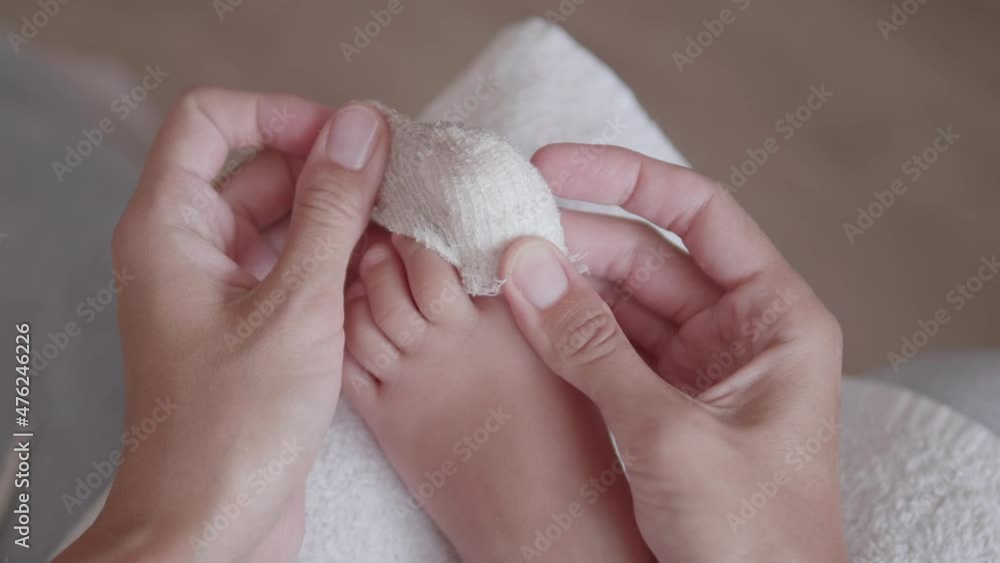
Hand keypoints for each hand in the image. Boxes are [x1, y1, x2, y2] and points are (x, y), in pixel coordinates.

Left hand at [54, 89, 388, 562]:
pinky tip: (383, 271)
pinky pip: (292, 268)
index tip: (344, 136)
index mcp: (170, 230)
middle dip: (326, 170)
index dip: (278, 114)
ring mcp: (219, 291)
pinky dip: (335, 262)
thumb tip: (360, 132)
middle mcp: (187, 252)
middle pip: (257, 172)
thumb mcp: (296, 304)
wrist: (211, 526)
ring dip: (338, 220)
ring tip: (402, 226)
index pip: (211, 123)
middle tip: (397, 180)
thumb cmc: (232, 429)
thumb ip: (330, 211)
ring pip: (282, 222)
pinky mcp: (251, 328)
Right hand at [499, 144, 847, 561]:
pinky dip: (560, 333)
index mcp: (775, 317)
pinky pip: (604, 350)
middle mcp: (737, 332)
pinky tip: (515, 317)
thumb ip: (594, 349)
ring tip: (493, 270)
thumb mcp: (670, 435)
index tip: (551, 166)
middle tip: (499, 230)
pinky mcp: (660, 407)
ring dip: (559, 285)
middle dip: (574, 239)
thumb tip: (524, 264)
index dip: (623, 178)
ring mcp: (694, 370)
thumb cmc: (754, 540)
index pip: (696, 212)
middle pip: (645, 255)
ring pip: (617, 302)